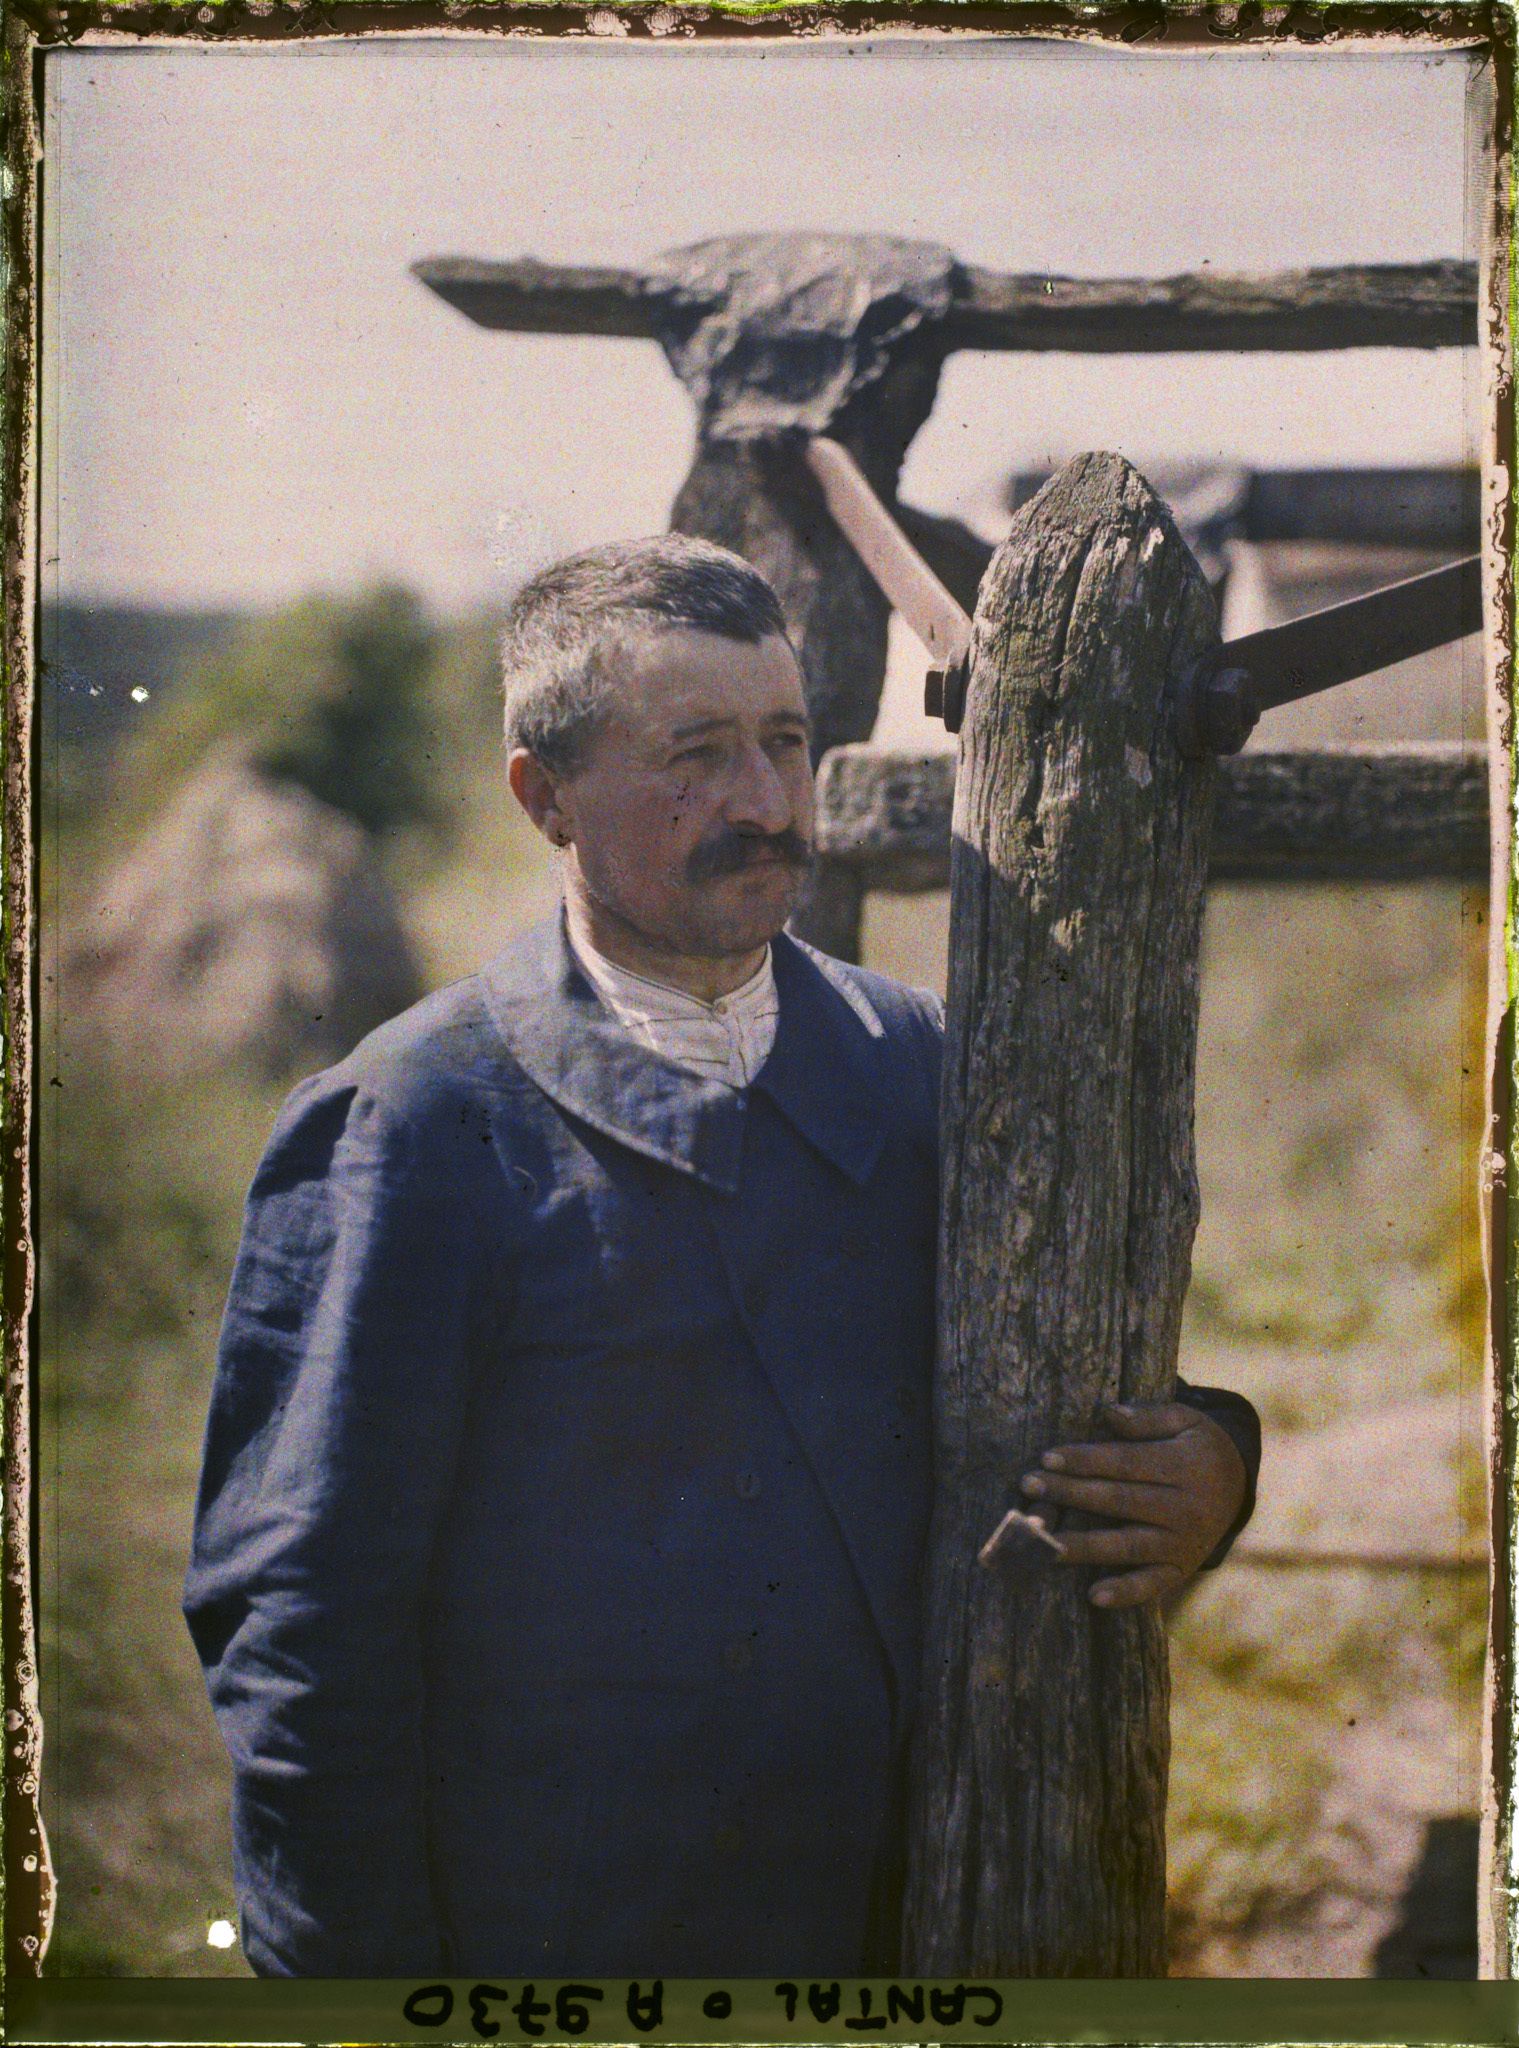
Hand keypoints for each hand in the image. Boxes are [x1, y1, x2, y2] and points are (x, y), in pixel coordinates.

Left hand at [1018, 1400, 1246, 1610]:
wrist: (1239, 1486)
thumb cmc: (1197, 1446)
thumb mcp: (1185, 1420)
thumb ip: (1148, 1417)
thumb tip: (1110, 1414)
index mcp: (1184, 1466)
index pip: (1125, 1462)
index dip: (1085, 1460)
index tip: (1047, 1457)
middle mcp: (1184, 1508)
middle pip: (1118, 1501)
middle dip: (1070, 1494)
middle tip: (1028, 1488)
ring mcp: (1183, 1543)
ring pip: (1127, 1545)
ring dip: (1083, 1545)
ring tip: (1043, 1543)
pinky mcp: (1181, 1569)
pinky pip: (1152, 1584)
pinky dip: (1125, 1593)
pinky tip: (1093, 1595)